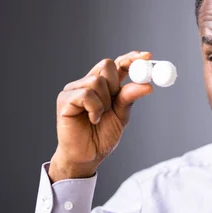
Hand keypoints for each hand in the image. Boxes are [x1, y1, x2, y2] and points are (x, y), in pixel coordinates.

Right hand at [48, 51, 153, 182]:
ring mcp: (74, 90)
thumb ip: (129, 98)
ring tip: (99, 117)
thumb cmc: (102, 136)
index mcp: (103, 86)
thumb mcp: (121, 115)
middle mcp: (88, 84)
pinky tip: (93, 119)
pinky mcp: (64, 100)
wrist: (87, 156)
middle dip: (115, 84)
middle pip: (106, 65)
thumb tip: (147, 85)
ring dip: (104, 102)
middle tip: (113, 103)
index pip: (117, 64)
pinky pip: (86, 94)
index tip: (147, 56)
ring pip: (97, 81)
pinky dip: (94, 108)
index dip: (130, 58)